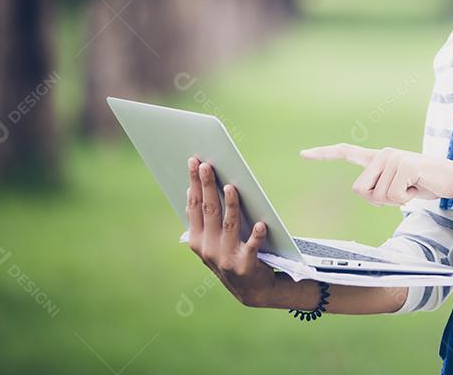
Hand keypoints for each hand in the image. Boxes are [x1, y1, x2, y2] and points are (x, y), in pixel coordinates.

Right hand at [186, 157, 288, 307]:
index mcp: (197, 240)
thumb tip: (190, 190)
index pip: (194, 206)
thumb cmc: (230, 256)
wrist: (251, 289)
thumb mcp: (210, 240)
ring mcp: (226, 258)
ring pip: (229, 225)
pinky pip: (252, 247)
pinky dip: (256, 236)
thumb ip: (202, 219)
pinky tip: (261, 224)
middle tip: (207, 165)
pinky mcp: (246, 265)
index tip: (194, 162)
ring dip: (231, 205)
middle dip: (207, 186)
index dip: (194, 184)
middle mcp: (208, 249)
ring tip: (232, 186)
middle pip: (209, 211)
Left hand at [300, 144, 452, 206]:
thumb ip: (378, 189)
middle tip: (400, 192)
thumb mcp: (396, 188)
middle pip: (360, 190)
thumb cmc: (422, 184)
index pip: (347, 152)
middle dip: (378, 200)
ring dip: (396, 200)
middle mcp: (384, 154)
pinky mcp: (406, 164)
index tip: (303, 153)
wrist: (452, 179)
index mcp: (379, 158)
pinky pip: (394, 196)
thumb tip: (364, 192)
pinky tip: (417, 187)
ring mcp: (394, 157)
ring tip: (411, 188)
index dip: (324, 154)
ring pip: (378, 196)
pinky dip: (406, 199)